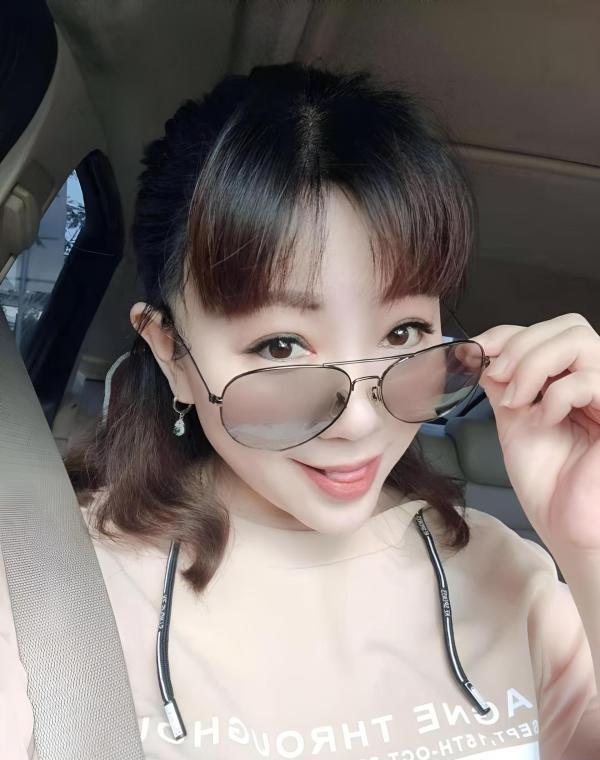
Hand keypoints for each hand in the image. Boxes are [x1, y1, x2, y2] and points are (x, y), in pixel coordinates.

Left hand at [470, 313, 599, 553]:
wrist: (566, 525)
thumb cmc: (549, 482)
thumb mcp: (515, 421)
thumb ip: (504, 385)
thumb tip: (479, 355)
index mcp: (573, 379)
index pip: (548, 331)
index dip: (509, 333)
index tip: (476, 348)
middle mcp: (597, 380)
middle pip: (567, 325)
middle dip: (521, 345)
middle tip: (498, 378)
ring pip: (579, 340)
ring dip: (534, 364)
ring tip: (517, 400)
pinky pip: (591, 379)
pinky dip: (556, 394)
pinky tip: (544, 418)